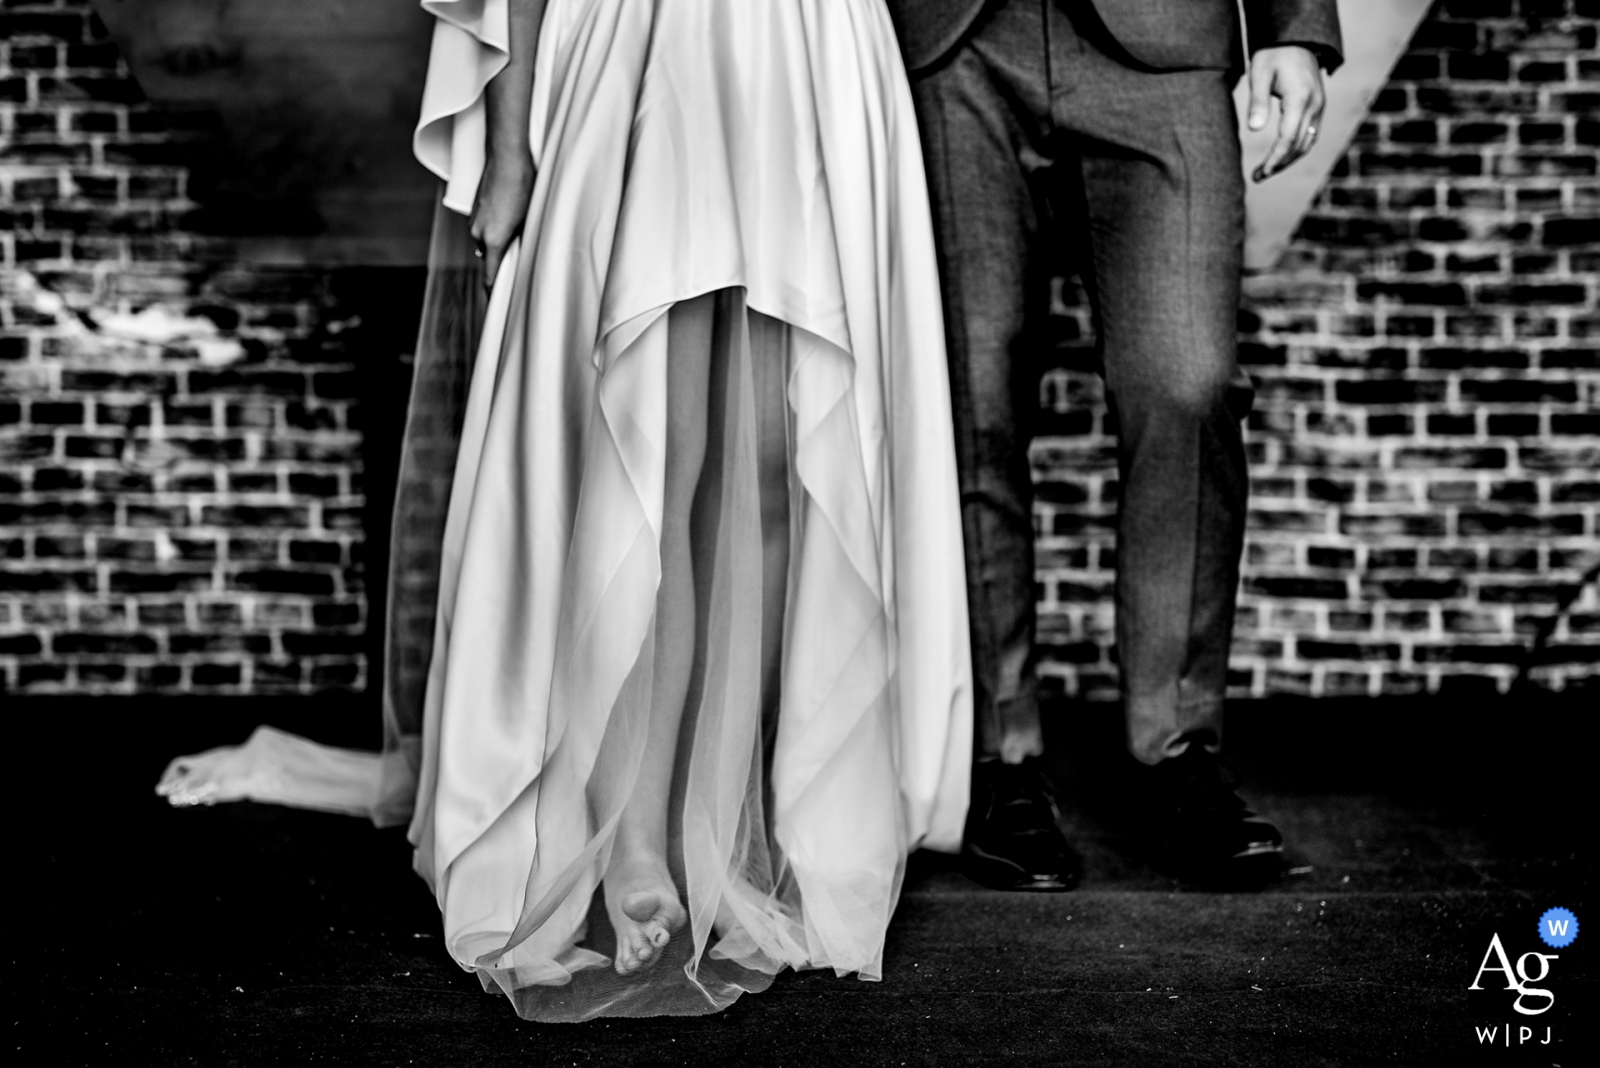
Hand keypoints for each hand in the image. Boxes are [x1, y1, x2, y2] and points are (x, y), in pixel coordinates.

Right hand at [469, 150, 535, 289]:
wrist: (507, 155)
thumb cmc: (524, 185)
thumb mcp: (530, 218)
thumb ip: (521, 242)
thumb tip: (518, 254)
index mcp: (493, 240)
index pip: (489, 277)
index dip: (493, 293)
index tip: (496, 305)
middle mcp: (478, 233)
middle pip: (490, 259)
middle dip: (503, 261)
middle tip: (521, 259)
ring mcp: (474, 220)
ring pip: (487, 242)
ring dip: (500, 242)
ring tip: (519, 229)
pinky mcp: (474, 209)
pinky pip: (484, 228)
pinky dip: (494, 229)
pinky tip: (510, 215)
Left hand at [1246, 45, 1325, 182]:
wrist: (1297, 41)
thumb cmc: (1274, 55)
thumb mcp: (1260, 73)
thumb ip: (1257, 101)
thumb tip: (1254, 129)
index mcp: (1300, 98)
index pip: (1288, 138)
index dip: (1274, 159)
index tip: (1260, 173)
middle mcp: (1314, 105)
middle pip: (1299, 145)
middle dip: (1279, 164)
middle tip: (1257, 177)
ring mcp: (1319, 107)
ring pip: (1307, 143)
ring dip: (1288, 160)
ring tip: (1266, 172)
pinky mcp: (1318, 108)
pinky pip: (1310, 135)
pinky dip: (1297, 149)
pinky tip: (1281, 157)